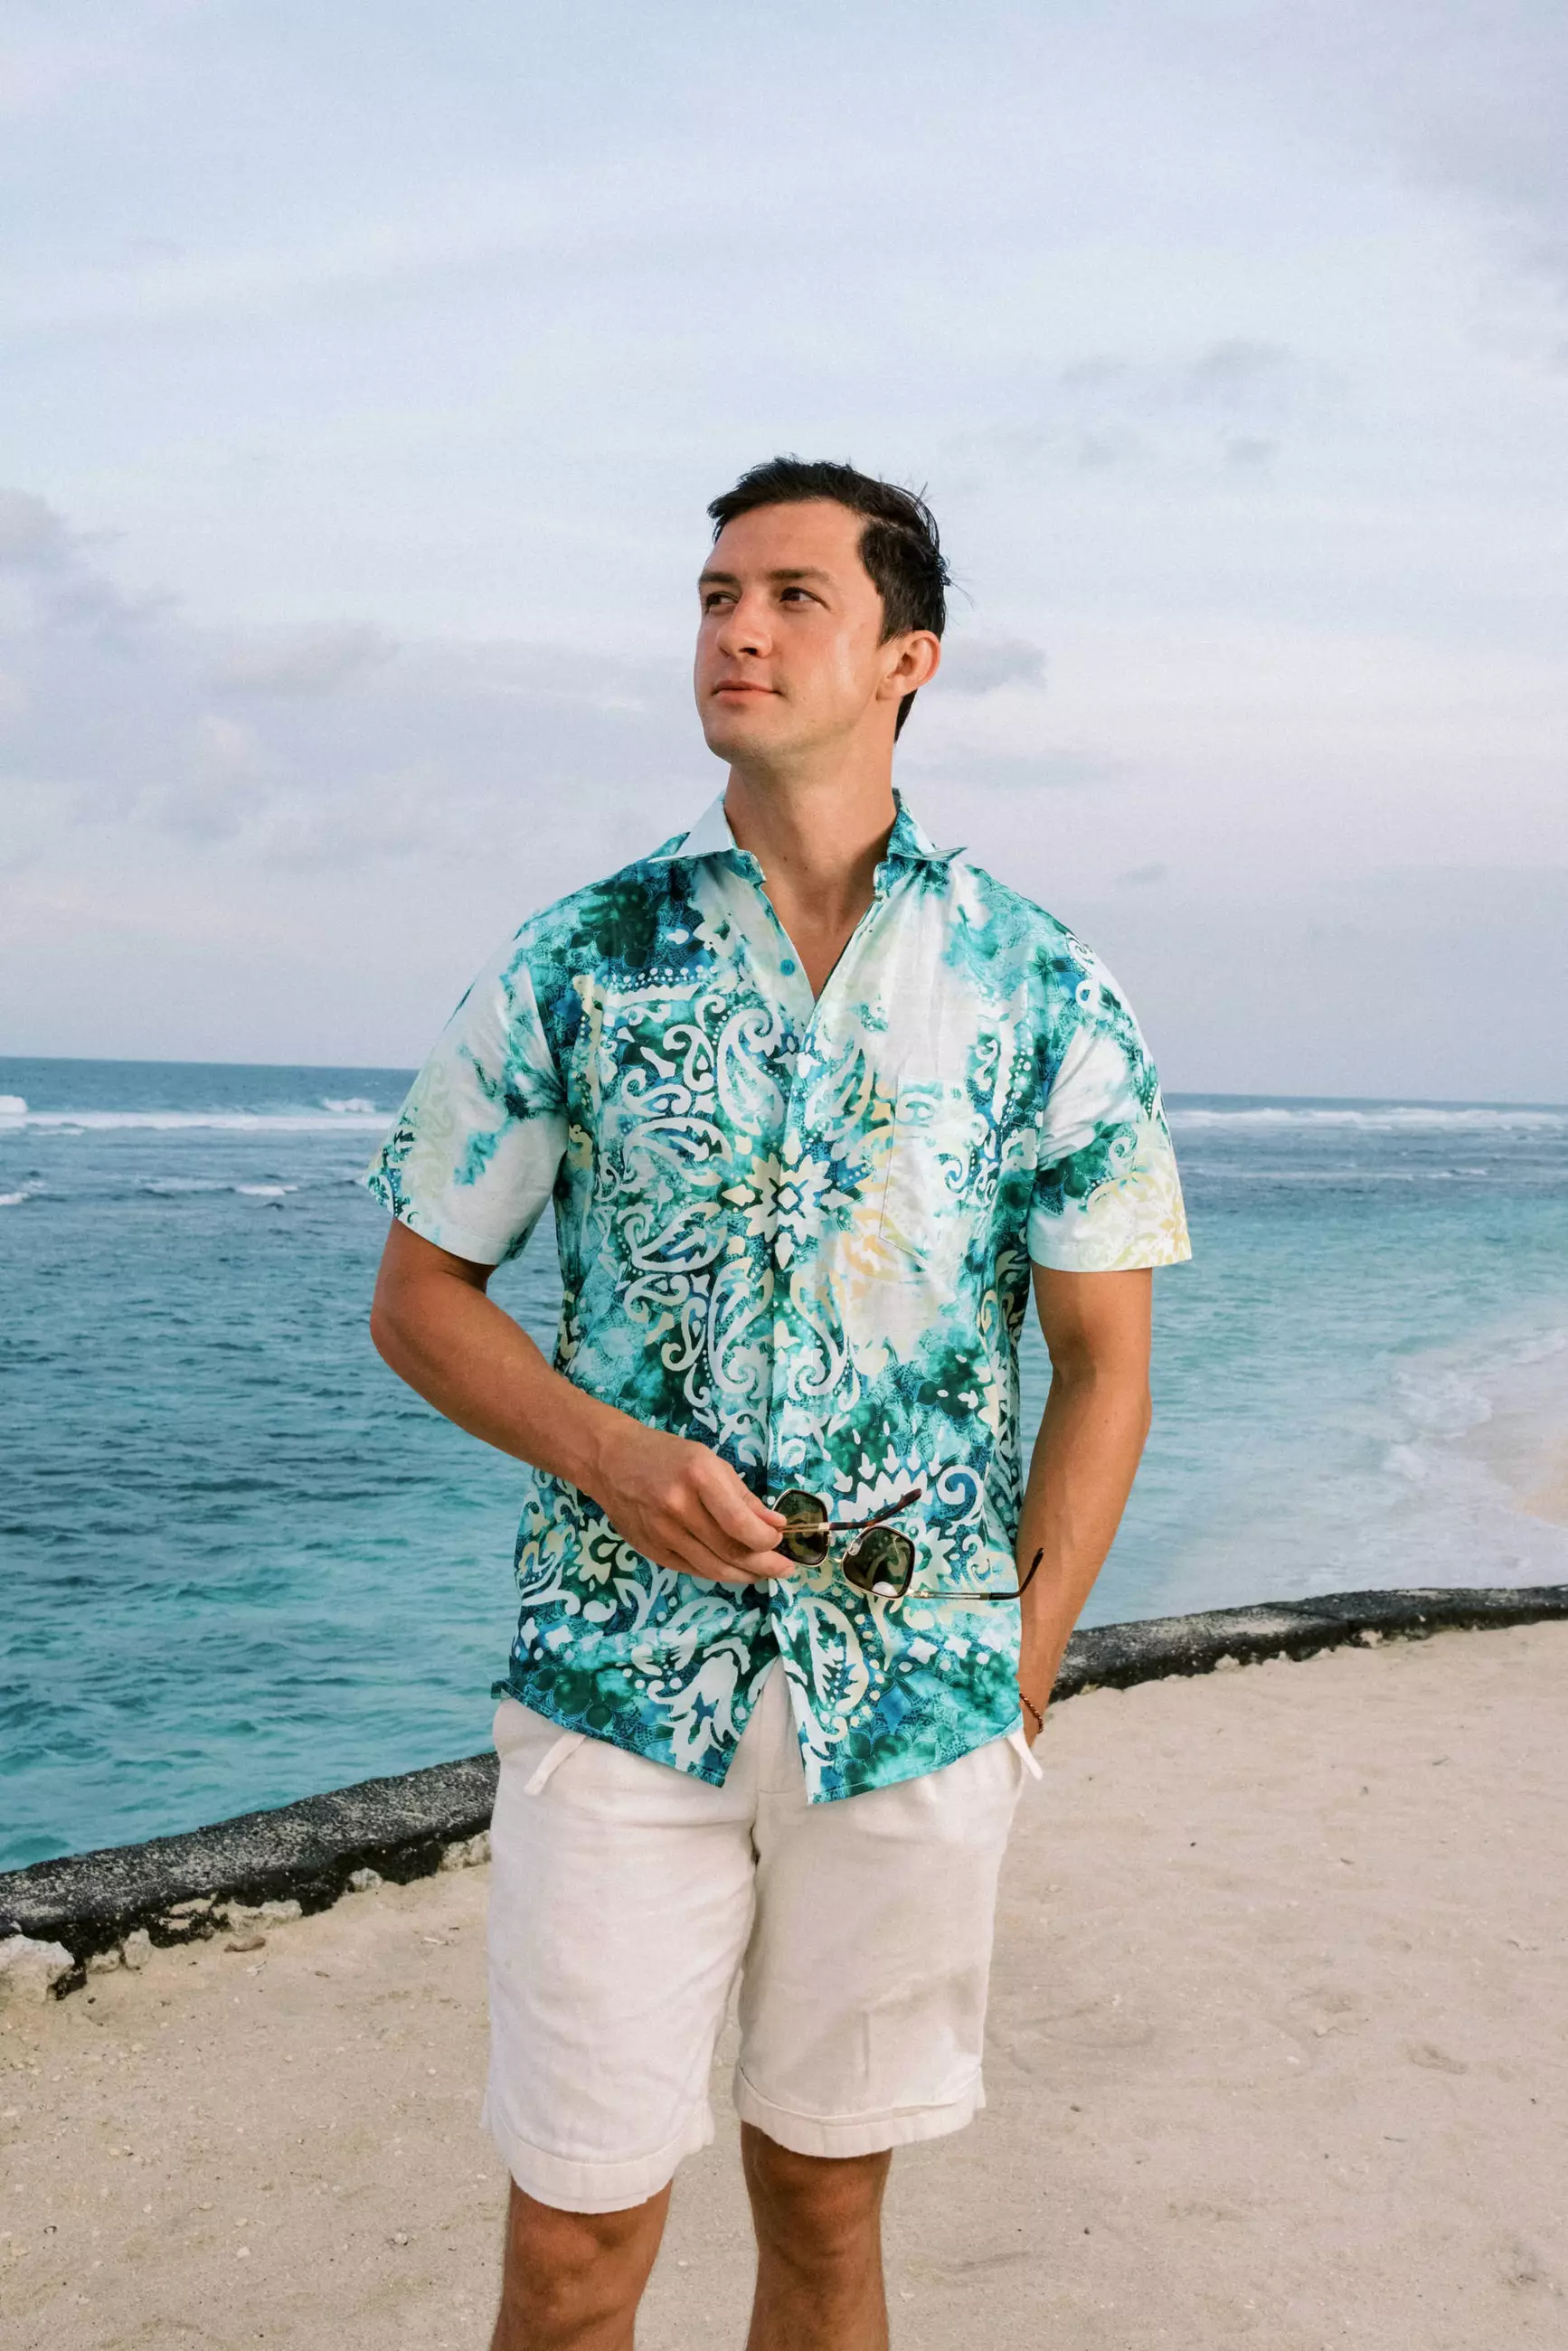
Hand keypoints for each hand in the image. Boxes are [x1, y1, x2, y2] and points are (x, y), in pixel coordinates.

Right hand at [586, 1422, 788, 1587]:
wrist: (610, 1460)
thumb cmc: (667, 1455)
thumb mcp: (711, 1463)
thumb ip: (744, 1497)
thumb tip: (776, 1525)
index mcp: (698, 1477)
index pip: (740, 1524)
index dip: (767, 1541)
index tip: (781, 1540)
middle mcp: (679, 1507)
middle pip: (730, 1551)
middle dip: (765, 1565)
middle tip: (786, 1568)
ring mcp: (662, 1533)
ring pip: (713, 1569)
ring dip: (745, 1576)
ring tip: (764, 1573)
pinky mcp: (651, 1551)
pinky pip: (693, 1570)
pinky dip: (718, 1573)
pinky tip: (734, 1570)